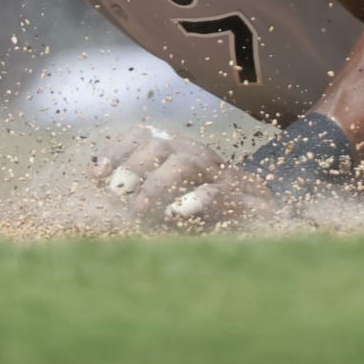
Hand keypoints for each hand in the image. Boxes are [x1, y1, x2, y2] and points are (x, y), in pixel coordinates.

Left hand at [89, 126, 277, 231]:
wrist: (270, 226)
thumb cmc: (210, 215)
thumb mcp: (169, 202)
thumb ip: (137, 188)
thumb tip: (93, 174)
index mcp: (181, 154)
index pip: (145, 137)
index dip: (117, 150)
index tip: (95, 175)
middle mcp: (201, 159)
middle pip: (162, 146)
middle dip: (133, 167)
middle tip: (118, 193)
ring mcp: (225, 179)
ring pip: (185, 163)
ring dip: (157, 184)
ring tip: (140, 210)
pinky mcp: (247, 202)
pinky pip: (217, 193)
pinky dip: (194, 201)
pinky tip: (174, 215)